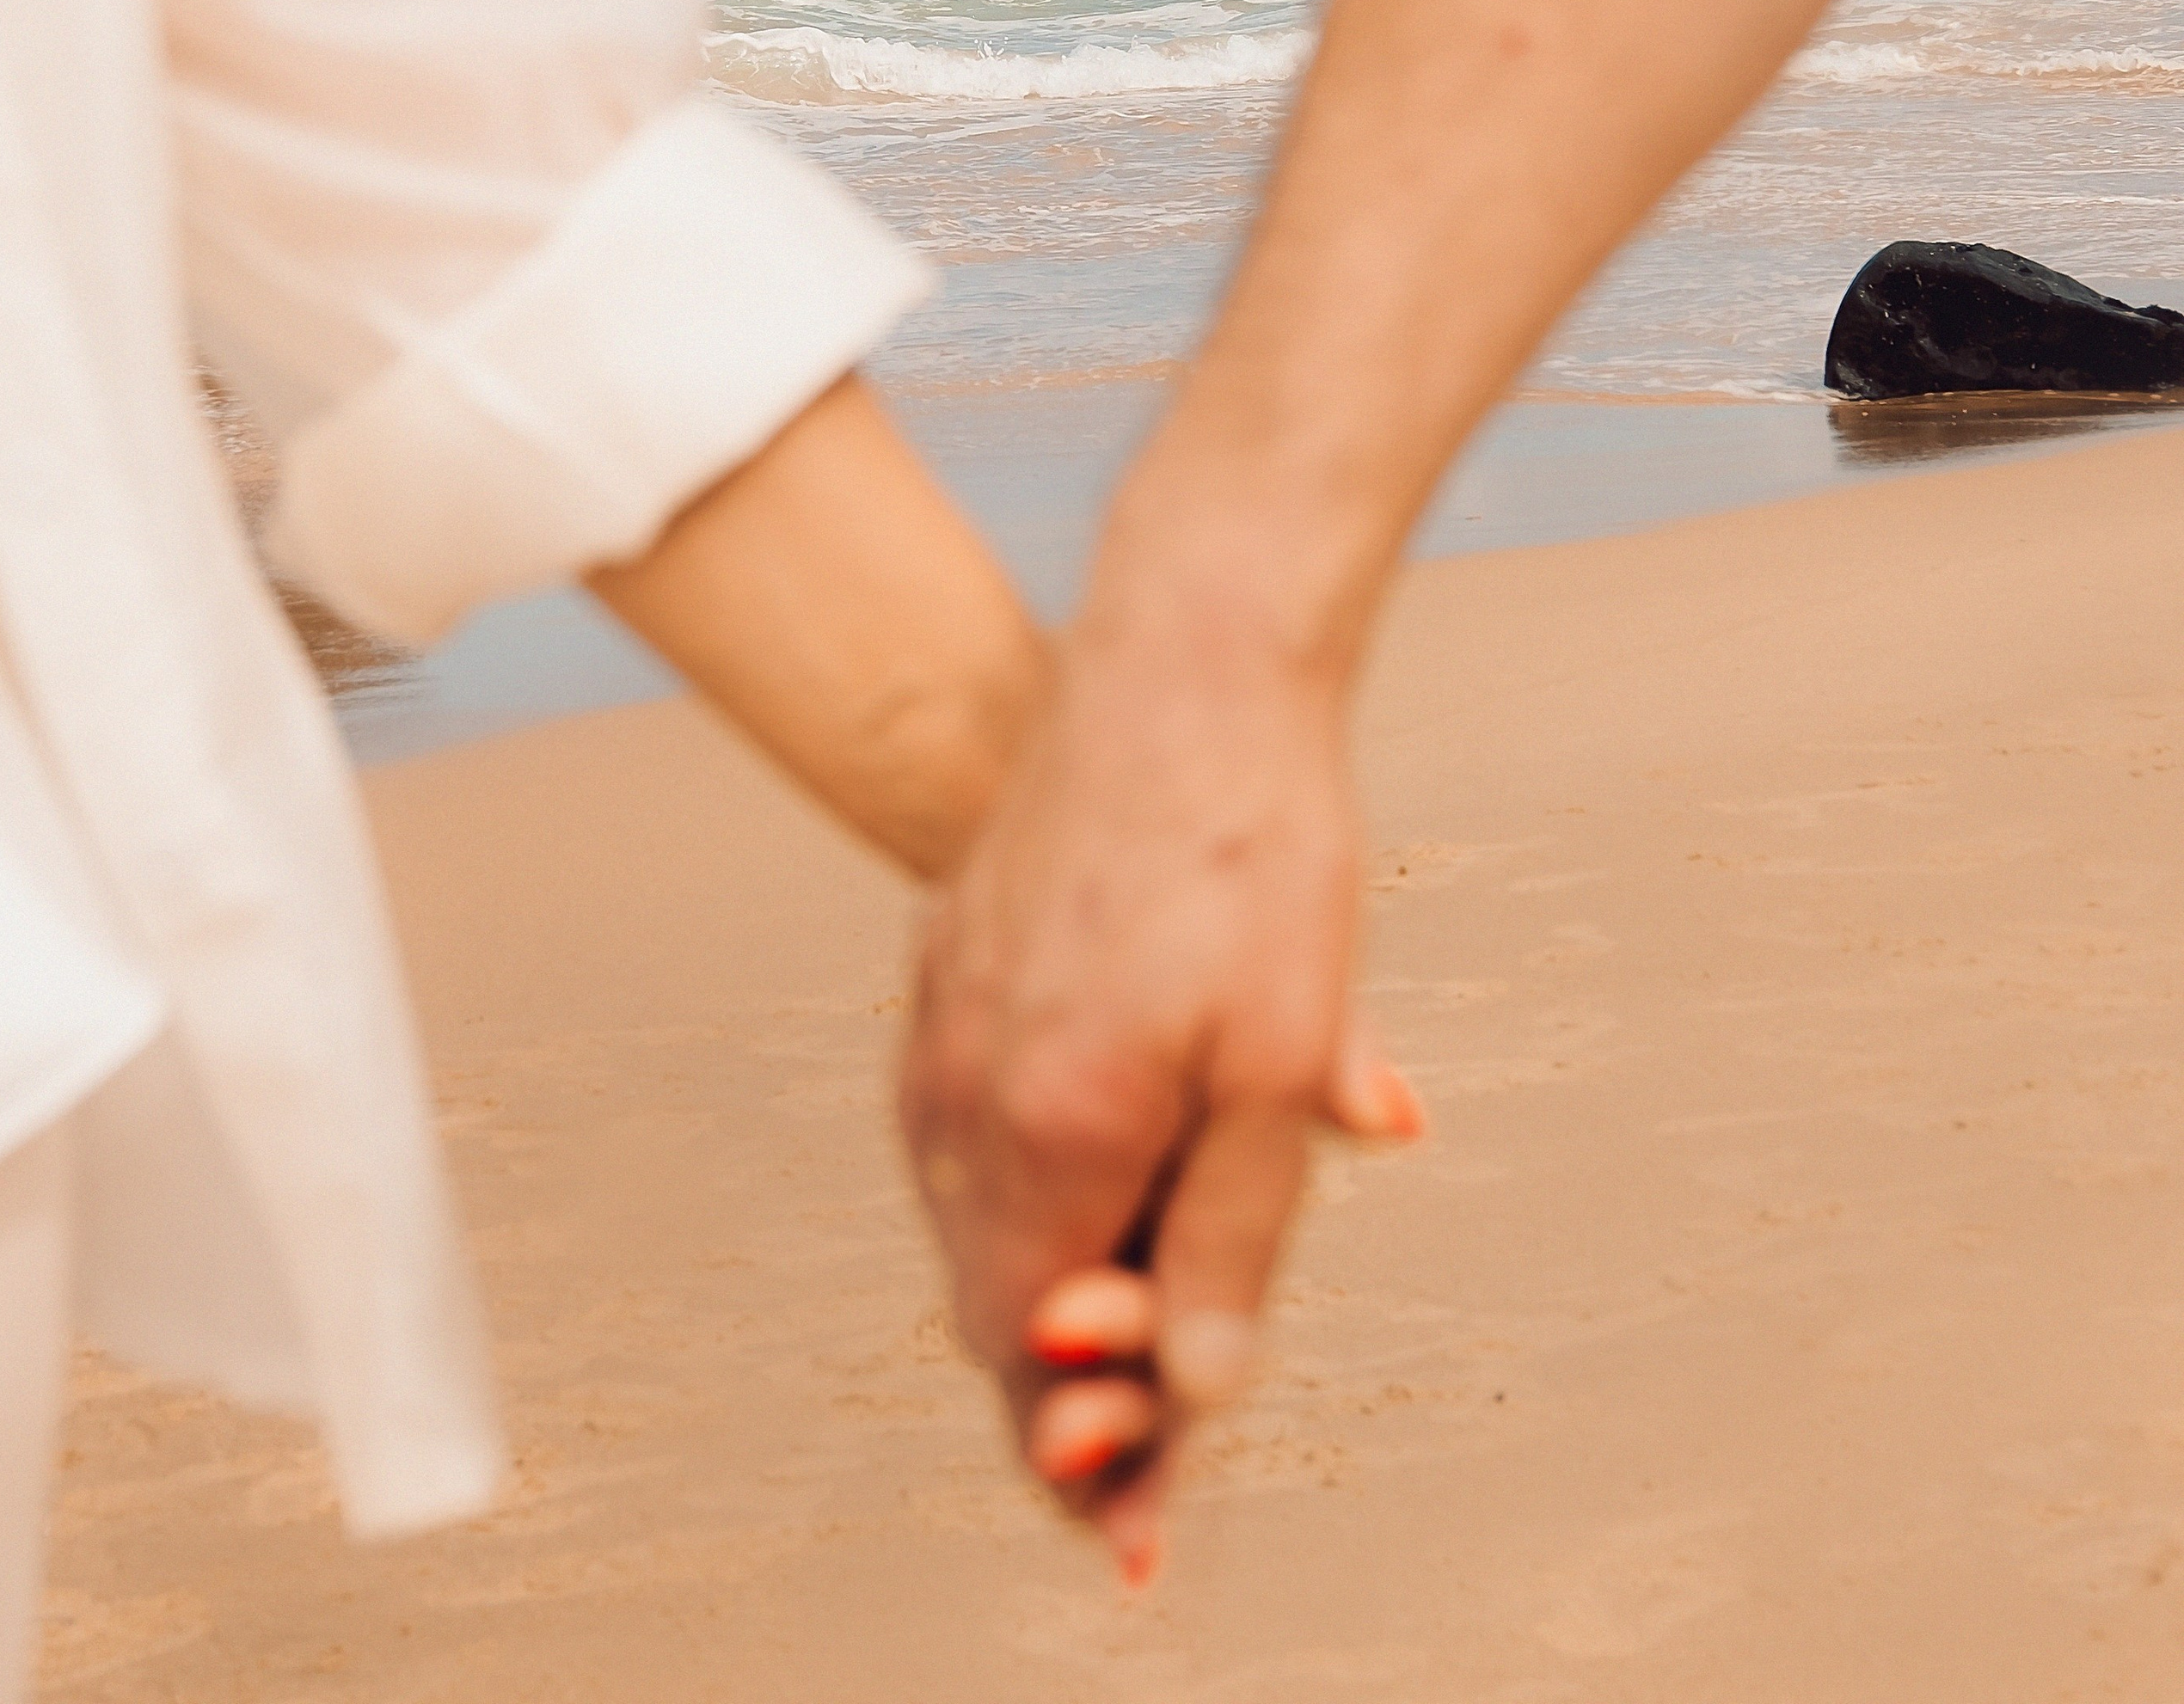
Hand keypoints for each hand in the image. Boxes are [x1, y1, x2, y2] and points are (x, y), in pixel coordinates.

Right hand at [900, 589, 1420, 1579]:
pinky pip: (968, 1123)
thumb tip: (1197, 1397)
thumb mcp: (1277, 1066)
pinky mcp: (945, 969)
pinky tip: (1109, 1170)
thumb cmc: (1250, 852)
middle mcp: (959, 1089)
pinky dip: (1033, 1180)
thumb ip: (1229, 1240)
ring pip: (976, 1215)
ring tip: (1153, 1310)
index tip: (1130, 1546)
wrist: (1186, 669)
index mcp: (1044, 1127)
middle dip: (1073, 1384)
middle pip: (993, 1304)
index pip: (1031, 1361)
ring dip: (1055, 1278)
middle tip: (1161, 1448)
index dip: (1087, 1463)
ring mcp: (939, 1024)